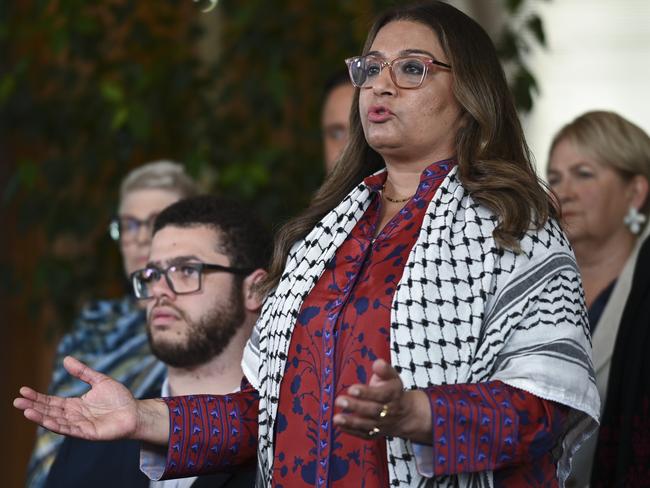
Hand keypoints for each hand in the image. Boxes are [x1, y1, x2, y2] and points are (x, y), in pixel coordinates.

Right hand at [13, 356, 167, 443]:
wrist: (135, 412)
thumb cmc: (119, 398)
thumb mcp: (99, 381)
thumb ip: (82, 372)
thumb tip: (66, 359)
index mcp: (75, 405)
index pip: (51, 401)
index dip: (37, 397)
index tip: (23, 391)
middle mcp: (74, 416)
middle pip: (49, 411)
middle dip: (33, 407)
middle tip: (16, 402)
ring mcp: (80, 425)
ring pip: (56, 421)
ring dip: (40, 417)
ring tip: (26, 411)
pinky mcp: (88, 433)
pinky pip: (70, 430)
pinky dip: (57, 426)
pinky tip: (46, 421)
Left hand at [332, 359, 431, 443]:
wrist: (404, 414)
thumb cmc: (392, 391)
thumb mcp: (392, 376)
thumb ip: (384, 369)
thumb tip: (378, 363)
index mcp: (393, 394)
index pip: (380, 395)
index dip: (366, 393)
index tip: (352, 389)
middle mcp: (388, 411)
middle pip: (372, 410)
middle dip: (355, 406)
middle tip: (339, 401)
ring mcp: (382, 424)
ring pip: (367, 424)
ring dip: (351, 422)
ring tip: (337, 418)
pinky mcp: (375, 433)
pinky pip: (364, 434)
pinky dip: (351, 431)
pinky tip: (340, 425)